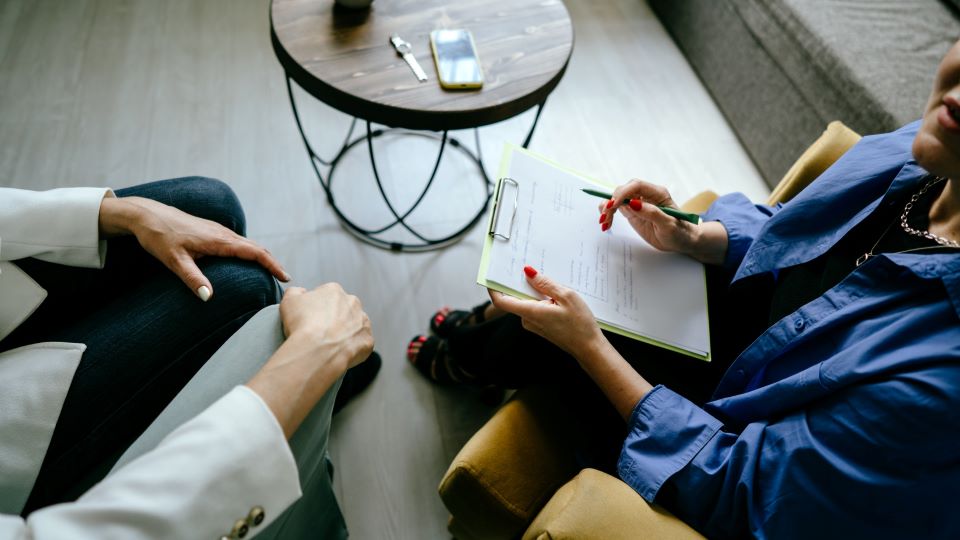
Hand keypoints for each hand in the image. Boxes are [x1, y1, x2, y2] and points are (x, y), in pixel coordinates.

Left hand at [99, 196, 289, 299]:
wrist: (146, 214)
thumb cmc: (159, 236)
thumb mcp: (174, 260)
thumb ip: (193, 279)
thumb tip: (209, 298)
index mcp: (219, 240)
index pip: (254, 253)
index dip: (272, 265)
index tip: (285, 277)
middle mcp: (222, 233)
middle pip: (256, 248)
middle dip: (271, 263)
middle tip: (282, 280)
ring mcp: (218, 230)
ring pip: (247, 244)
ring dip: (261, 257)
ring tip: (269, 273)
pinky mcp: (211, 231)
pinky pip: (237, 242)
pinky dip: (249, 253)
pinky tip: (246, 262)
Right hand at [280, 284, 373, 369]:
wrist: (317, 351)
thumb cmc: (302, 325)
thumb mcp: (289, 301)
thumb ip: (295, 292)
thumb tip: (301, 292)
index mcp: (334, 290)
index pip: (327, 295)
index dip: (318, 307)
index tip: (311, 318)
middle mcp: (352, 303)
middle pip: (344, 309)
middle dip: (335, 318)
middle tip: (322, 332)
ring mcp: (363, 321)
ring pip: (355, 325)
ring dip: (346, 332)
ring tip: (331, 344)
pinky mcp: (368, 340)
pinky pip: (361, 343)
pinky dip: (353, 348)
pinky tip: (340, 353)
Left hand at [488, 267, 605, 360]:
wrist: (589, 349)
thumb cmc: (580, 324)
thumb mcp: (566, 296)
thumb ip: (545, 284)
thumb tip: (528, 272)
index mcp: (530, 312)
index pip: (502, 301)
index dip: (494, 288)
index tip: (493, 274)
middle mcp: (528, 320)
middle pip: (516, 298)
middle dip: (522, 283)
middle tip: (531, 267)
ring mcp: (534, 324)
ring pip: (528, 302)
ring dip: (537, 291)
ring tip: (553, 283)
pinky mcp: (541, 326)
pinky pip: (536, 308)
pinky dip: (543, 300)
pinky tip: (557, 296)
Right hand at [597, 180, 727, 264]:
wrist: (683, 241)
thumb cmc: (680, 232)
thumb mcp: (669, 225)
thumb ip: (652, 213)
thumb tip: (633, 204)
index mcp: (658, 193)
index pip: (636, 185)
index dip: (623, 192)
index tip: (614, 204)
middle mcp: (647, 195)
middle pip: (624, 190)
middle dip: (612, 201)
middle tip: (606, 216)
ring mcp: (639, 203)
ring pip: (617, 199)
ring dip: (607, 208)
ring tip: (603, 221)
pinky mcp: (633, 212)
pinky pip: (617, 208)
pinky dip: (609, 214)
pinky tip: (606, 223)